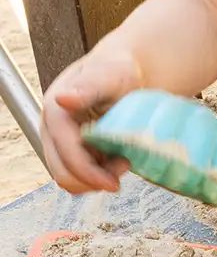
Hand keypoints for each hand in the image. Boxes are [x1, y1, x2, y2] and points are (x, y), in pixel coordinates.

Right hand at [42, 51, 141, 193]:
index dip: (89, 174)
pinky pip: (81, 177)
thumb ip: (87, 88)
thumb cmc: (118, 72)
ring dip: (97, 181)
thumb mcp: (108, 77)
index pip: (66, 155)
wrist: (123, 74)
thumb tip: (63, 100)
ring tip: (122, 161)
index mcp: (56, 112)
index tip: (115, 183)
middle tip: (123, 167)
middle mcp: (53, 130)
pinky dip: (98, 178)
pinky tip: (116, 162)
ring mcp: (61, 142)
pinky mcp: (74, 151)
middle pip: (63, 174)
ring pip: (71, 179)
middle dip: (93, 180)